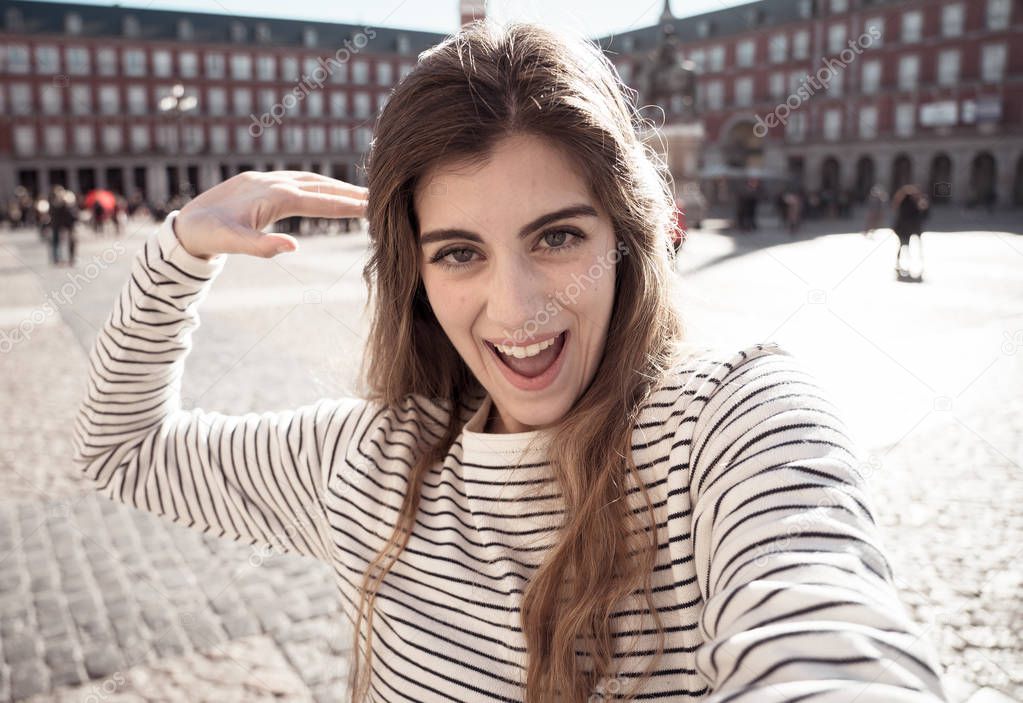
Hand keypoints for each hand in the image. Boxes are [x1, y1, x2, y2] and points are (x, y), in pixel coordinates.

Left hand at [173, 171, 367, 259]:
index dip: (347, 205)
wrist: (186, 223)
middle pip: (320, 186)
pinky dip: (316, 185)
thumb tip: (293, 247)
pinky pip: (297, 180)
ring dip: (335, 187)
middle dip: (349, 192)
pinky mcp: (260, 183)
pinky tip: (323, 190)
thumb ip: (262, 247)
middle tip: (377, 197)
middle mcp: (273, 183)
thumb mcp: (232, 244)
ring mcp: (266, 180)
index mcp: (273, 196)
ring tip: (357, 195)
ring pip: (310, 180)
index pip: (319, 200)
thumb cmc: (209, 235)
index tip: (372, 207)